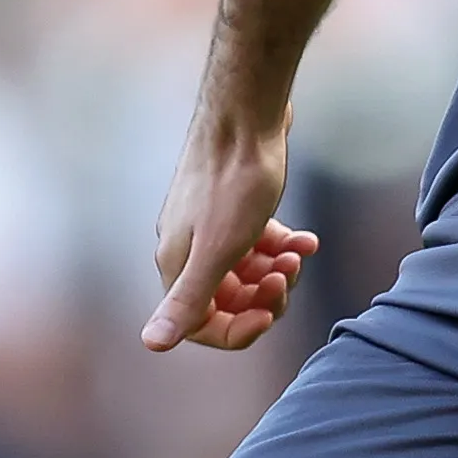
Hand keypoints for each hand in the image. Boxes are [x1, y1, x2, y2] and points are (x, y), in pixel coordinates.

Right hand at [143, 114, 319, 349]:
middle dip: (263, 297)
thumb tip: (150, 343)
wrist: (245, 114)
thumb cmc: (232, 181)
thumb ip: (188, 299)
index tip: (270, 313)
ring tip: (297, 253)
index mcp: (178, 265)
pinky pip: (258, 241)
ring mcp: (210, 226)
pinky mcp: (232, 206)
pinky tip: (306, 239)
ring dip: (276, 271)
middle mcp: (189, 249)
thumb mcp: (217, 250)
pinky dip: (283, 245)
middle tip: (287, 275)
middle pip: (227, 300)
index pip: (202, 325)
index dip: (238, 329)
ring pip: (246, 272)